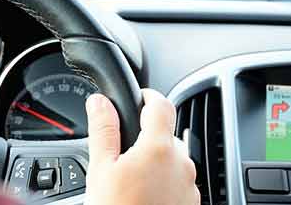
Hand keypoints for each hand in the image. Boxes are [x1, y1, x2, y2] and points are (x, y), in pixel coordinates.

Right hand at [85, 89, 199, 204]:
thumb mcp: (101, 169)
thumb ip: (103, 131)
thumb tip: (100, 102)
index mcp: (158, 148)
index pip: (161, 104)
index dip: (148, 96)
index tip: (139, 98)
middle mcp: (182, 164)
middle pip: (166, 136)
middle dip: (146, 139)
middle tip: (122, 157)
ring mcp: (189, 185)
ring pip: (173, 161)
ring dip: (156, 163)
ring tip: (131, 182)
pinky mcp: (191, 202)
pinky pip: (178, 183)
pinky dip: (164, 184)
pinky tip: (144, 196)